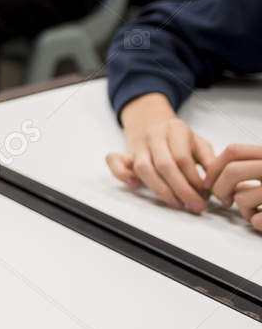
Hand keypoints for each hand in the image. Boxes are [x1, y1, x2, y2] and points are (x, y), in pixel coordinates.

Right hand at [105, 94, 214, 211]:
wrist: (153, 123)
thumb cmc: (179, 139)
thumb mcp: (199, 144)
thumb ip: (209, 160)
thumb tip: (215, 183)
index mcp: (175, 129)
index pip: (183, 158)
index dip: (194, 179)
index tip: (204, 195)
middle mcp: (154, 134)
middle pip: (165, 165)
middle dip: (181, 189)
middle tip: (194, 205)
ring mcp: (137, 144)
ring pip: (144, 168)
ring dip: (160, 190)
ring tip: (176, 203)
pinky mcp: (124, 153)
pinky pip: (114, 161)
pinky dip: (121, 174)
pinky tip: (135, 185)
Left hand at [202, 145, 261, 232]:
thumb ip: (253, 165)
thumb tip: (216, 172)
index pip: (234, 151)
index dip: (215, 167)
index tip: (208, 181)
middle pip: (232, 172)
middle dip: (220, 188)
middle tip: (225, 199)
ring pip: (242, 198)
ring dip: (244, 210)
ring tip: (258, 211)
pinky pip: (257, 220)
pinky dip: (259, 223)